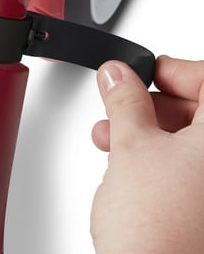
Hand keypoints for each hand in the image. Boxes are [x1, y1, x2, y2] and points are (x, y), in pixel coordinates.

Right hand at [91, 56, 203, 253]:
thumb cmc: (160, 235)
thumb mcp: (131, 147)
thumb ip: (124, 101)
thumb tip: (117, 75)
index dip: (172, 71)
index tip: (141, 74)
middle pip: (199, 110)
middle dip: (151, 103)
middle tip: (121, 103)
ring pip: (189, 140)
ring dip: (146, 130)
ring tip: (111, 134)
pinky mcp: (201, 209)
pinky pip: (186, 168)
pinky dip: (157, 157)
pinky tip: (126, 162)